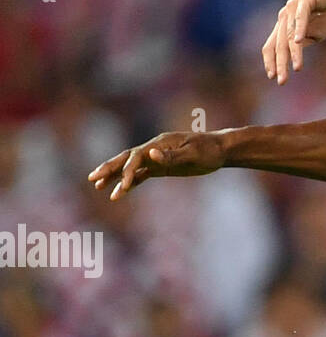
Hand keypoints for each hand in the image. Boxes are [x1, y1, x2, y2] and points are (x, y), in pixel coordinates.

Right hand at [88, 132, 225, 200]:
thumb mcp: (193, 154)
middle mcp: (155, 149)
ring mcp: (157, 158)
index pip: (137, 157)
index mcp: (160, 144)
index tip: (124, 186)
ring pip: (131, 166)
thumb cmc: (209, 150)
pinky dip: (129, 182)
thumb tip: (151, 154)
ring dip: (115, 176)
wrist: (221, 150)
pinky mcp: (162, 167)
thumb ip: (172, 156)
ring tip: (98, 186)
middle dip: (109, 168)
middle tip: (92, 178)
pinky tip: (119, 192)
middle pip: (126, 158)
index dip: (128, 171)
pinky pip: (141, 175)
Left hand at [262, 0, 325, 83]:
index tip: (273, 77)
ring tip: (297, 68)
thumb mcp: (315, 32)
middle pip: (278, 44)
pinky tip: (298, 41)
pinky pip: (301, 17)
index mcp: (284, 24)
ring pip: (289, 34)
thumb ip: (304, 41)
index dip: (271, 61)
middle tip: (282, 81)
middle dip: (279, 64)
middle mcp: (284, 16)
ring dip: (292, 53)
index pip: (271, 45)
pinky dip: (299, 29)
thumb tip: (296, 51)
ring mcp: (293, 7)